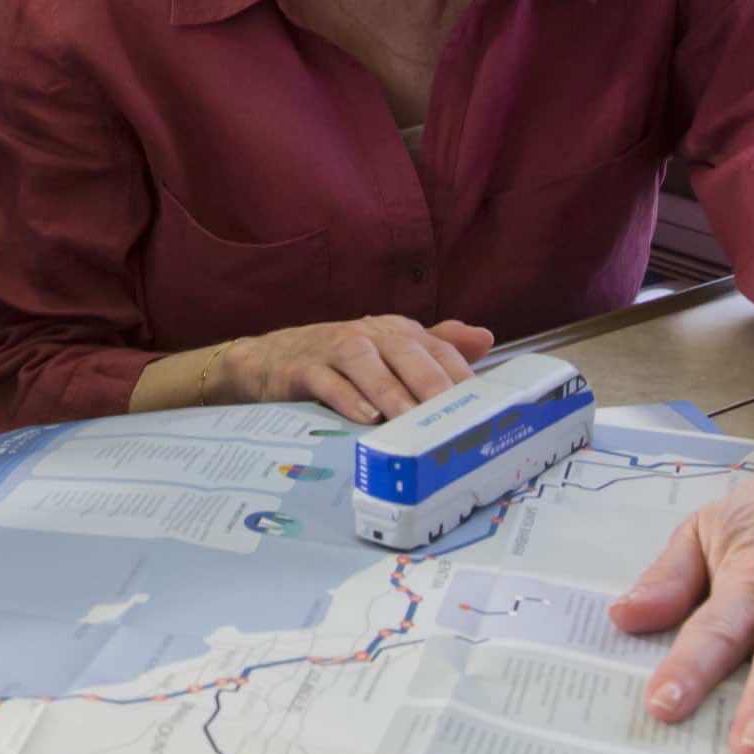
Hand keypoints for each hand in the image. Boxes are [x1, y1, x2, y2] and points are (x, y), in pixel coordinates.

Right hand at [225, 316, 494, 422]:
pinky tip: (363, 417)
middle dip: (431, 382)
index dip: (461, 374)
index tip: (484, 406)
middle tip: (453, 414)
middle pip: (405, 352)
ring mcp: (332, 348)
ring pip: (366, 363)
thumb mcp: (388, 353)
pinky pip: (325, 380)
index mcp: (396, 332)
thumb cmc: (339, 363)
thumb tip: (485, 339)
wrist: (268, 360)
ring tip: (410, 420)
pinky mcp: (301, 368)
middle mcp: (369, 334)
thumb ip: (435, 347)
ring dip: (390, 390)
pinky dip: (345, 397)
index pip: (437, 348)